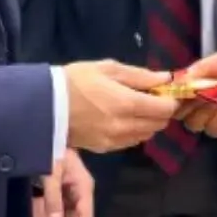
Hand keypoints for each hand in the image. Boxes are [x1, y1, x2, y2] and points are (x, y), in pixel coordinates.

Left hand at [35, 150, 95, 216]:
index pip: (86, 216)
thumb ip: (53, 200)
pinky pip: (66, 209)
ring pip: (74, 215)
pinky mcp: (66, 189)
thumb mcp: (51, 174)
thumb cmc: (51, 151)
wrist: (47, 133)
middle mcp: (84, 190)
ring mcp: (76, 190)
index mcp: (85, 186)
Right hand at [64, 61, 178, 152]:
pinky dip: (134, 131)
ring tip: (135, 108)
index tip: (165, 92)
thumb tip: (166, 79)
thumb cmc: (77, 80)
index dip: (170, 100)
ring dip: (148, 122)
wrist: (45, 106)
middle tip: (151, 98)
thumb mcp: (108, 68)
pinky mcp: (105, 148)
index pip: (165, 109)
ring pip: (147, 135)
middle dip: (161, 112)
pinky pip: (131, 142)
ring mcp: (115, 140)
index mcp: (128, 103)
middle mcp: (125, 126)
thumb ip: (140, 75)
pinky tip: (123, 119)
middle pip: (159, 124)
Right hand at [177, 53, 216, 138]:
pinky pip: (210, 128)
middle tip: (197, 94)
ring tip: (215, 99)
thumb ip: (201, 68)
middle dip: (185, 104)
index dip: (171, 93)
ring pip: (192, 123)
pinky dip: (216, 118)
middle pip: (177, 112)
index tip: (176, 88)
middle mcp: (195, 105)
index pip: (172, 95)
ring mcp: (208, 118)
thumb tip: (180, 78)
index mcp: (192, 87)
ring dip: (201, 111)